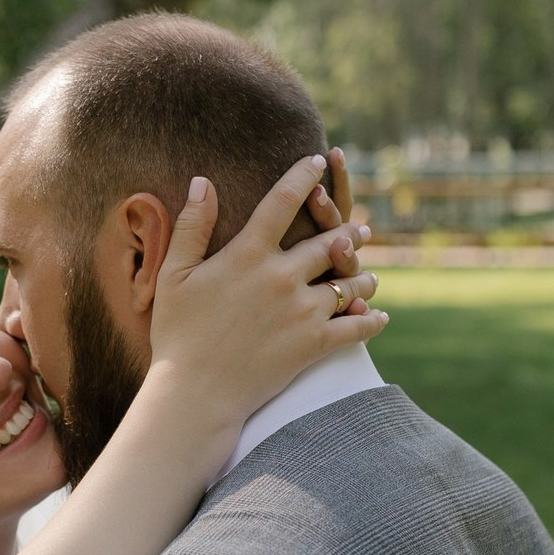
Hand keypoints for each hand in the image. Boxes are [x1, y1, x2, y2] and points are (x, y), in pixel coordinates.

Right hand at [148, 155, 387, 421]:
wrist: (195, 393)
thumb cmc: (178, 335)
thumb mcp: (174, 276)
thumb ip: (192, 227)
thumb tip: (203, 181)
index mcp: (248, 254)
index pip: (282, 202)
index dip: (302, 177)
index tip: (316, 161)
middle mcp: (281, 276)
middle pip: (328, 242)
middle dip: (348, 232)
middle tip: (361, 228)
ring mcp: (302, 310)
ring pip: (349, 283)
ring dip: (363, 277)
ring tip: (372, 276)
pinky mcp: (314, 344)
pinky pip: (356, 327)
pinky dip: (371, 321)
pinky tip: (379, 317)